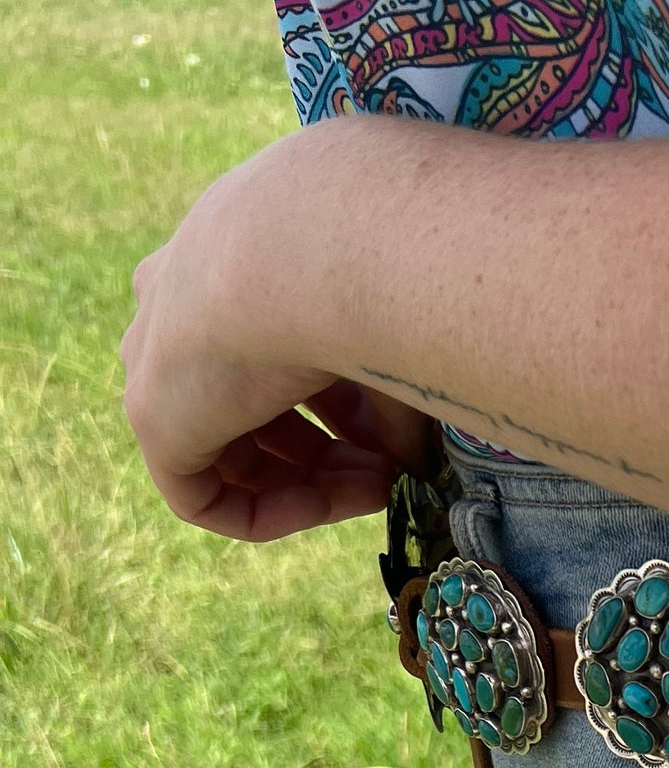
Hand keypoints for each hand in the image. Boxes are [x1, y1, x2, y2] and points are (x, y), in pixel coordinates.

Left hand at [121, 138, 435, 541]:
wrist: (314, 254)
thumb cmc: (362, 271)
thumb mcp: (383, 335)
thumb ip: (392, 398)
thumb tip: (417, 459)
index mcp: (226, 266)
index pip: (275, 356)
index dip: (344, 405)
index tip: (395, 427)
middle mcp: (179, 311)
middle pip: (256, 410)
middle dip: (334, 449)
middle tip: (395, 468)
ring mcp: (157, 363)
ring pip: (233, 454)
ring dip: (314, 483)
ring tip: (379, 486)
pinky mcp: (153, 420)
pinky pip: (204, 497)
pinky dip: (271, 513)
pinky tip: (329, 504)